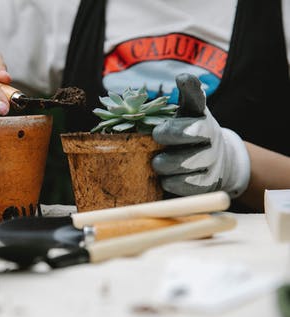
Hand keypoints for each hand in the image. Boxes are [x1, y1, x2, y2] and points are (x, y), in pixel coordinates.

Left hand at [151, 73, 249, 197]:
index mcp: (200, 115)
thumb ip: (186, 96)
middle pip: (194, 132)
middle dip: (173, 133)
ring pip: (187, 162)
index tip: (178, 87)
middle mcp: (211, 136)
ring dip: (166, 163)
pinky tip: (164, 179)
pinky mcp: (208, 183)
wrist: (216, 163)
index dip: (190, 90)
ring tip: (156, 163)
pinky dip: (171, 183)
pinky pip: (187, 185)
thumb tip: (184, 76)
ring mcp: (212, 160)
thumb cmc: (189, 134)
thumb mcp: (187, 113)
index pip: (197, 100)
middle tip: (156, 136)